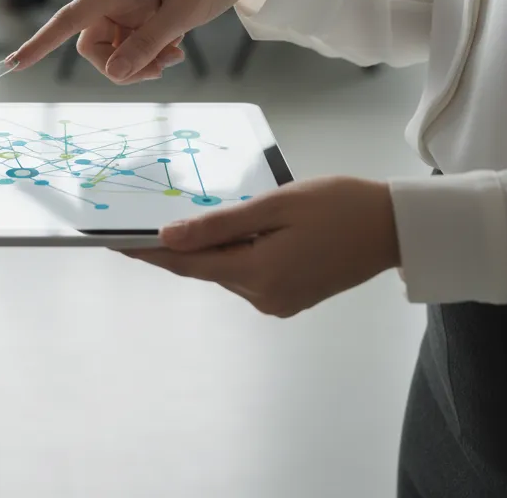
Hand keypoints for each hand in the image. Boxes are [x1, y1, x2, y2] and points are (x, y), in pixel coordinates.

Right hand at [11, 0, 285, 83]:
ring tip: (174, 57)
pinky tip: (176, 48)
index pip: (69, 18)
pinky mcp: (142, 12)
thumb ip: (148, 43)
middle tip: (159, 70)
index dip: (41, 43)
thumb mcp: (184, 12)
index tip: (15, 64)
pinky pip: (132, 44)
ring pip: (114, 49)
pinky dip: (150, 54)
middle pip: (93, 44)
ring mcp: (129, 4)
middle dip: (120, 66)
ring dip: (139, 62)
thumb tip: (114, 72)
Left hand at [129, 178, 399, 316]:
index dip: (149, 251)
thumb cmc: (336, 205)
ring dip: (207, 248)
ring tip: (182, 220)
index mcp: (258, 274)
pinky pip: (246, 274)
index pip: (187, 263)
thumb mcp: (274, 206)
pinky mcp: (289, 298)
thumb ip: (219, 224)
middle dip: (173, 247)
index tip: (115, 241)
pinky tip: (227, 233)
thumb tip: (169, 237)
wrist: (391, 226)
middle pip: (204, 268)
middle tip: (137, 224)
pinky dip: (231, 254)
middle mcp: (264, 297)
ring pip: (225, 270)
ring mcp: (278, 302)